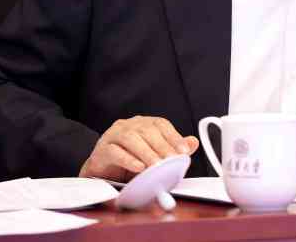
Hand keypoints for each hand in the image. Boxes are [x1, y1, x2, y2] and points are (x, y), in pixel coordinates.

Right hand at [79, 115, 198, 181]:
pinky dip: (128, 159)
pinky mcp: (102, 149)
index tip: (183, 151)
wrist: (102, 172)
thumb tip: (193, 143)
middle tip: (171, 161)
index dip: (173, 136)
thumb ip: (173, 149)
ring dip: (146, 153)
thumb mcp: (154, 157)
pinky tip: (138, 167)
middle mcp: (129, 125)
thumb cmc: (130, 162)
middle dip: (162, 146)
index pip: (161, 124)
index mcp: (143, 124)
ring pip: (130, 138)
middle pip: (147, 130)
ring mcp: (113, 135)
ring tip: (156, 165)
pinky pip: (115, 152)